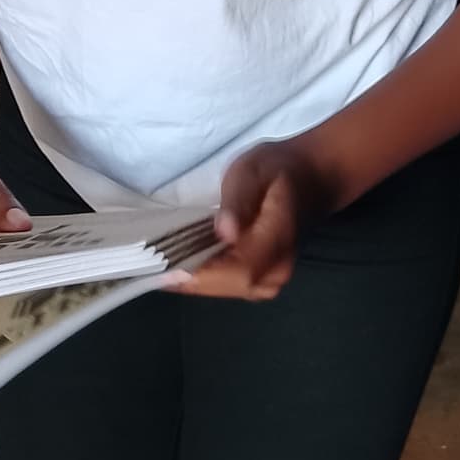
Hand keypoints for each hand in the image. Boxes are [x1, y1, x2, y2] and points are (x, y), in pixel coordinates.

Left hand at [175, 138, 330, 301]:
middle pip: (225, 286)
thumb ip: (239, 200)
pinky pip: (226, 284)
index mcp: (278, 240)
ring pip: (222, 289)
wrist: (309, 178)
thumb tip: (225, 233)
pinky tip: (181, 259)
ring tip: (161, 257)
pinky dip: (201, 275)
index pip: (237, 271)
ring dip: (191, 277)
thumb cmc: (277, 169)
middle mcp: (276, 270)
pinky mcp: (260, 280)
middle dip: (186, 276)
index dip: (198, 273)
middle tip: (151, 259)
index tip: (162, 265)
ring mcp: (270, 279)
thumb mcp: (253, 170)